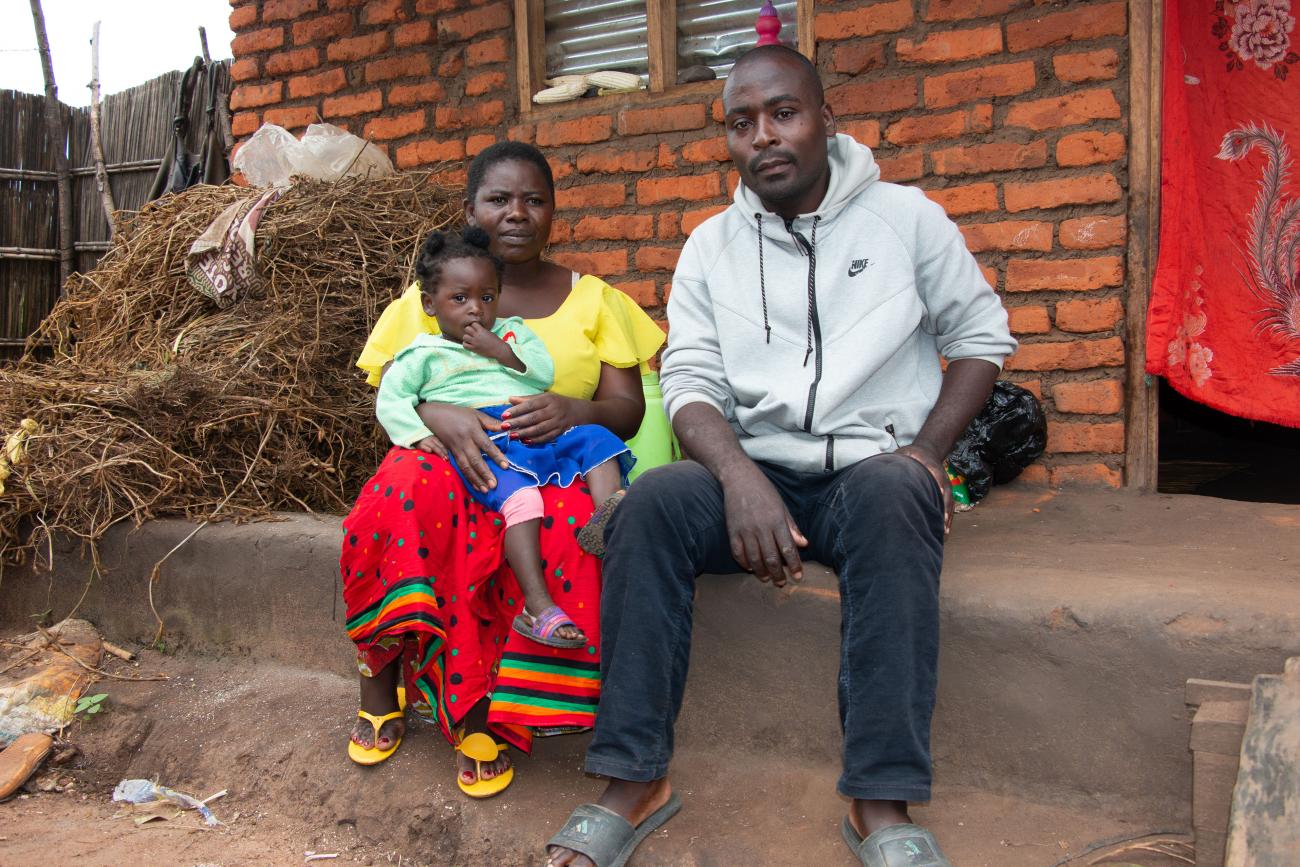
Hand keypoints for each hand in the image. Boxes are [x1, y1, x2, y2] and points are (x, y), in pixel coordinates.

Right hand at [415, 403, 507, 492]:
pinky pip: (460, 468)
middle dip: (485, 474)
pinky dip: (468, 478)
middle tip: (494, 485)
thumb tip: (506, 428)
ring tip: (486, 489)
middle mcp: (464, 442)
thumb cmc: (458, 414)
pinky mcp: (451, 454)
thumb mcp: (476, 414)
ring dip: (476, 479)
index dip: (496, 456)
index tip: (506, 466)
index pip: (487, 445)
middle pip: (475, 460)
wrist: (434, 415)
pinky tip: (475, 486)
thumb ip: (491, 422)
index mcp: (473, 431)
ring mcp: (456, 449)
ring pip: (466, 467)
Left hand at [462, 322, 511, 362]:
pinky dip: (466, 344)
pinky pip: (465, 345)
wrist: (499, 350)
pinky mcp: (474, 349)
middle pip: (467, 328)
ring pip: (464, 336)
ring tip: (470, 339)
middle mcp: (477, 336)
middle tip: (471, 334)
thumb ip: (482, 330)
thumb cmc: (496, 341)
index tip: (475, 328)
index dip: (473, 325)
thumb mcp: (490, 333)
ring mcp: (475, 342)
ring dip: (466, 337)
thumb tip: (477, 329)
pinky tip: (469, 344)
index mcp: (482, 330)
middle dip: (468, 330)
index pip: (473, 323)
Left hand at [502, 393, 581, 444]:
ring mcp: (557, 422)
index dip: (517, 410)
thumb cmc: (555, 402)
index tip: (504, 415)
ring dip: (524, 433)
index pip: (530, 405)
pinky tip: (525, 441)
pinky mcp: (560, 432)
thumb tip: (510, 399)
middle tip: (504, 427)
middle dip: (518, 423)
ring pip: (539, 429)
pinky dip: (535, 440)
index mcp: (548, 400)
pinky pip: (546, 437)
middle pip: (533, 418)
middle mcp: (553, 410)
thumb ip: (526, 399)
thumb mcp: (543, 397)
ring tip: (512, 436)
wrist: (576, 411)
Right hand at [721, 463, 807, 586]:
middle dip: (778, 574)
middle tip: (781, 583)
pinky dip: (743, 563)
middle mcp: (761, 528)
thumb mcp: (782, 506)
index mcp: (777, 521)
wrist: (738, 478)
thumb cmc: (764, 490)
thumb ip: (792, 527)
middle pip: (771, 558)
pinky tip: (749, 568)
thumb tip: (804, 544)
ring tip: (766, 579)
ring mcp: (745, 530)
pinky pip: (737, 552)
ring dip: (761, 572)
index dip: (794, 565)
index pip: (788, 548)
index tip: (798, 577)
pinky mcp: (732, 530)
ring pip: (754, 559)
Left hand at [895, 443, 953, 535]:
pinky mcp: (945, 492)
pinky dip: (948, 518)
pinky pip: (949, 506)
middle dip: (944, 507)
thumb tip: (892, 467)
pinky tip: (945, 530)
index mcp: (932, 467)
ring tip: (944, 531)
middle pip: (945, 494)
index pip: (936, 477)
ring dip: (947, 517)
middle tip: (941, 521)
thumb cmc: (914, 454)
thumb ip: (902, 459)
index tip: (938, 495)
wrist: (928, 450)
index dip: (937, 485)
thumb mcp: (908, 453)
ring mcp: (945, 486)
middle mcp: (942, 478)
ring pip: (949, 502)